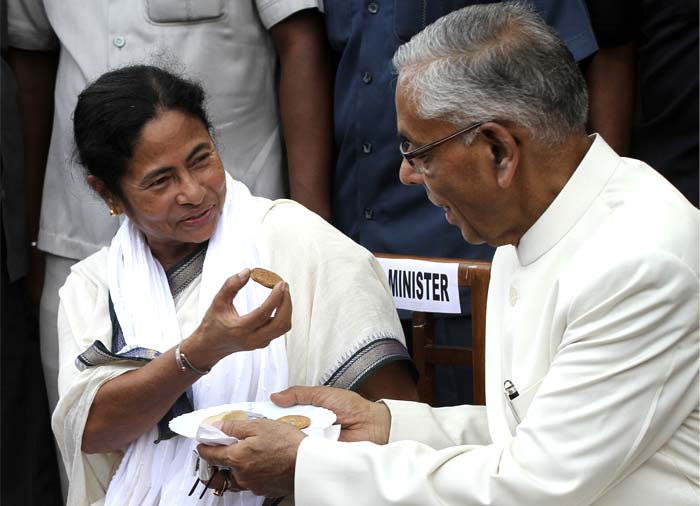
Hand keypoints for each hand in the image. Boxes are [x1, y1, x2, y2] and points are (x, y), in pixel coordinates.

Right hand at [186, 269, 291, 367]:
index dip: (275, 297)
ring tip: (282, 292)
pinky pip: (279, 328)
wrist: (210, 346)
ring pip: (283, 327)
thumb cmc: (213, 323)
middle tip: (284, 285)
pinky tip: (278, 301)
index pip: (263, 313)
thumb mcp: (217, 302)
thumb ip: (231, 285)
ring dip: (287, 308)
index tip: (280, 283)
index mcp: (239, 329)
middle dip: (286, 302)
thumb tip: (247, 271)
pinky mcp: (264, 343)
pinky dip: (283, 313)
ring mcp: (259, 343)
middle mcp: (252, 339)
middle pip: (280, 323)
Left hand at [196, 419, 305, 496]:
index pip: (209, 455)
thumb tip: (217, 427)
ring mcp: (252, 485)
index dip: (204, 445)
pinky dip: (252, 472)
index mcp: (236, 458)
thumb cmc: (287, 444)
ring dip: (237, 466)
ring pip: (236, 476)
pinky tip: (263, 461)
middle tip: (228, 446)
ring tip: (250, 452)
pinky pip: (250, 481)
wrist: (308, 464)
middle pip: (221, 467)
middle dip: (222, 456)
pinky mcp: (264, 490)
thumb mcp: (259, 426)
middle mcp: (241, 475)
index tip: (205, 440)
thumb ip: (234, 427)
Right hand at [272, 386, 390, 443]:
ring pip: (291, 440)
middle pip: (283, 428)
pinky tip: (298, 443)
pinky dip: (300, 448)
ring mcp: (311, 441)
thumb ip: (299, 394)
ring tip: (284, 432)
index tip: (257, 415)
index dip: (270, 414)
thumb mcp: (323, 393)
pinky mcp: (317, 454)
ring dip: (288, 436)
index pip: (282, 414)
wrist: (371, 424)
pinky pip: (303, 451)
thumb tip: (276, 396)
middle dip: (276, 426)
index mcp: (306, 411)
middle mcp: (307, 427)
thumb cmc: (352, 406)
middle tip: (267, 424)